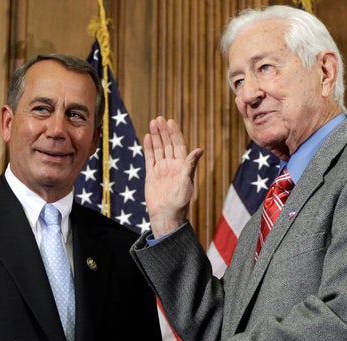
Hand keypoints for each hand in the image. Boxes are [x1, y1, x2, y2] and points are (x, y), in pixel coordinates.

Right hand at [143, 116, 203, 237]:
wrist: (166, 216)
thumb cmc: (180, 202)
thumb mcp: (187, 182)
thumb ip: (190, 165)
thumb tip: (199, 149)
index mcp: (183, 166)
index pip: (178, 145)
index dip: (175, 133)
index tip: (170, 121)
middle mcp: (172, 165)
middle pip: (168, 144)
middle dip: (164, 131)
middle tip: (159, 118)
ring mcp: (162, 169)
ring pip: (159, 149)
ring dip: (156, 136)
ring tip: (153, 123)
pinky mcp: (152, 175)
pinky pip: (150, 158)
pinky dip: (149, 148)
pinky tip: (148, 137)